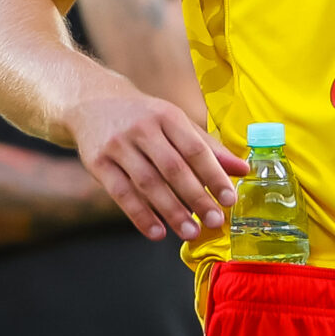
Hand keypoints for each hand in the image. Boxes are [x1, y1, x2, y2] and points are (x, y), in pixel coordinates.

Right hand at [62, 86, 243, 241]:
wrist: (92, 102)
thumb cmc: (144, 117)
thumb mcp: (177, 123)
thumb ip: (209, 148)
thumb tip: (243, 169)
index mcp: (168, 117)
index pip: (196, 150)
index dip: (214, 176)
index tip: (230, 199)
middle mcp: (143, 130)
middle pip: (173, 169)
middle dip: (197, 198)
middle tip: (215, 221)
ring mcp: (117, 146)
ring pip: (148, 183)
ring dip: (171, 211)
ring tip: (190, 233)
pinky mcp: (97, 162)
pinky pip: (120, 193)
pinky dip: (140, 215)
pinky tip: (157, 232)